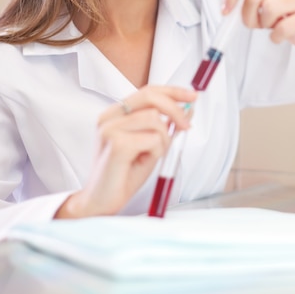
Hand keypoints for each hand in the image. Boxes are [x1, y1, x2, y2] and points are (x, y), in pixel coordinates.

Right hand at [54, 85, 196, 218]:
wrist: (102, 202)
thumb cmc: (125, 174)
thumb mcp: (150, 145)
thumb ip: (166, 126)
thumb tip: (189, 110)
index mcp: (115, 113)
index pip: (148, 91)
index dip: (173, 91)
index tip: (192, 96)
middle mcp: (109, 117)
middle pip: (151, 97)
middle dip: (175, 109)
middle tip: (187, 126)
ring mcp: (110, 129)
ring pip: (155, 119)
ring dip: (163, 139)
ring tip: (151, 156)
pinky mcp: (117, 144)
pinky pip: (152, 139)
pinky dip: (156, 152)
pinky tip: (142, 163)